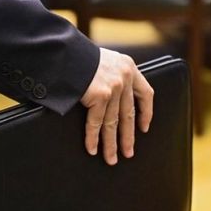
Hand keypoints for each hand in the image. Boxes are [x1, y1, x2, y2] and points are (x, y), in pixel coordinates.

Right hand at [80, 48, 153, 165]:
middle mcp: (125, 77)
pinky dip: (93, 138)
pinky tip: (93, 149)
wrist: (64, 51)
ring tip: (111, 158)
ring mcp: (114, 87)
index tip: (144, 127)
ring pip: (113, 123)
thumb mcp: (102, 60)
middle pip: (129, 114)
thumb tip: (110, 98)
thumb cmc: (77, 56)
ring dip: (111, 144)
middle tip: (128, 152)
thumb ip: (110, 75)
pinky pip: (97, 123)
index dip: (146, 112)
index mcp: (128, 66)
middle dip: (128, 136)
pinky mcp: (100, 95)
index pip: (145, 93)